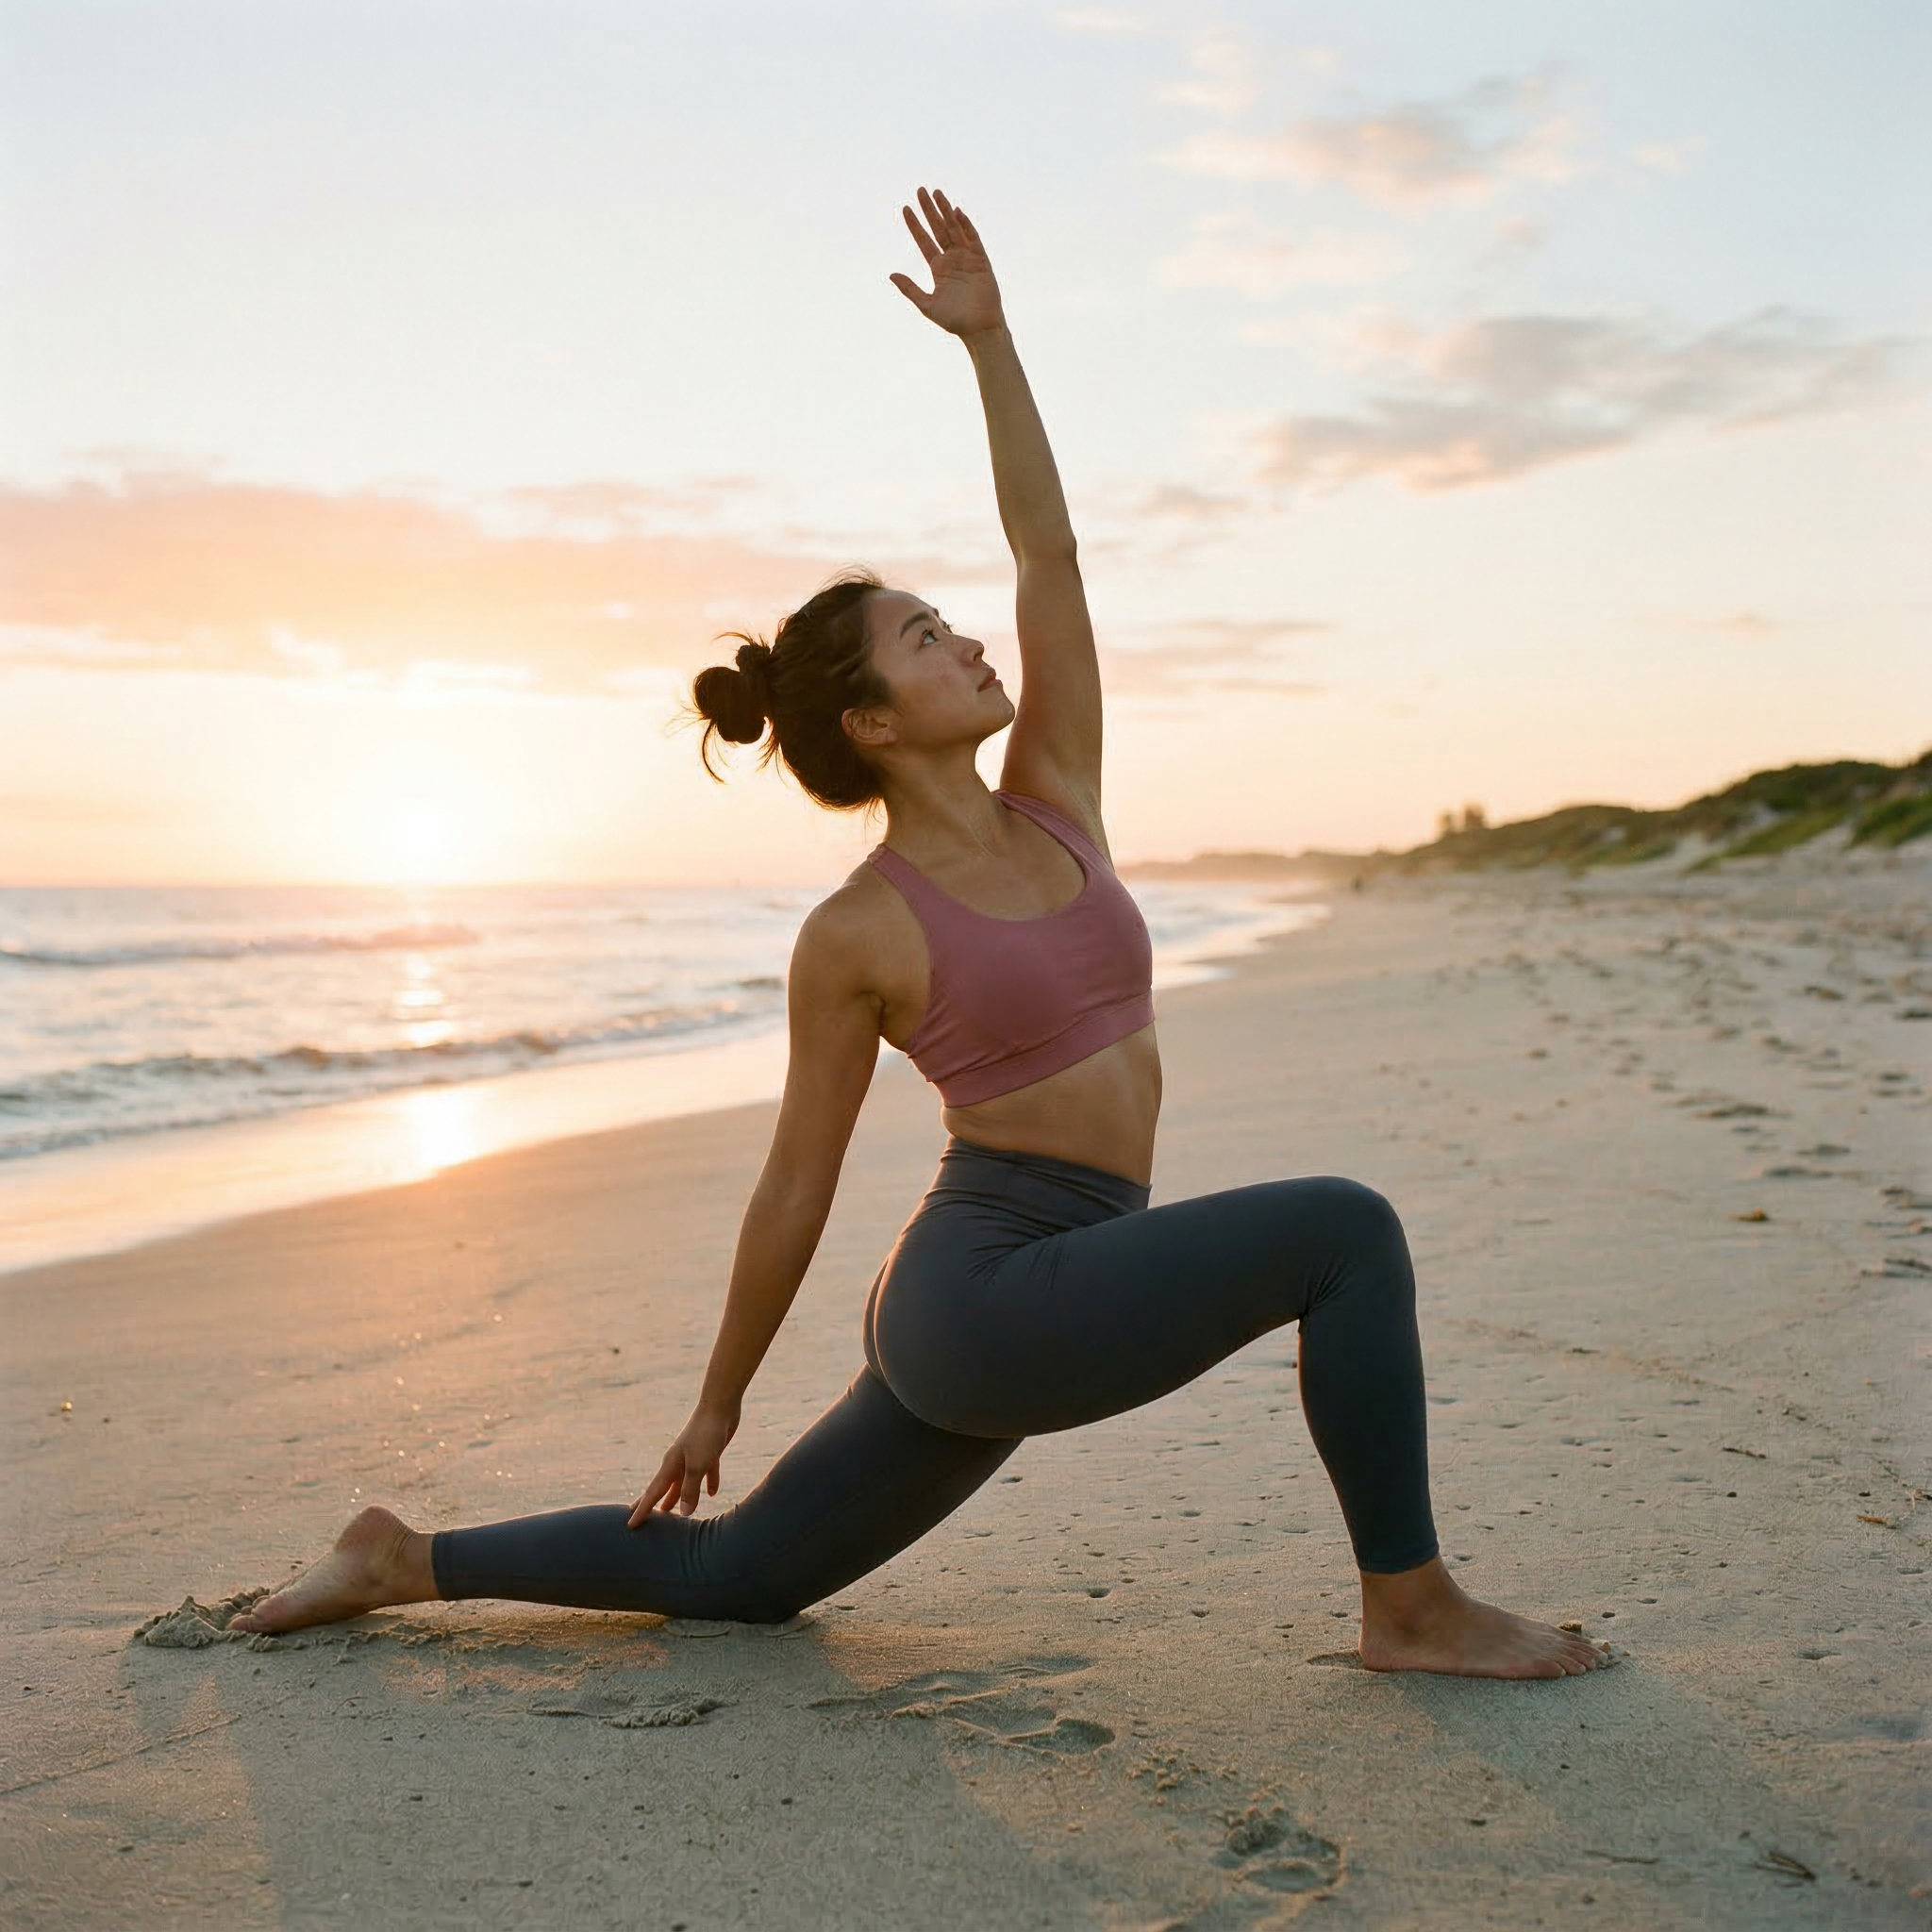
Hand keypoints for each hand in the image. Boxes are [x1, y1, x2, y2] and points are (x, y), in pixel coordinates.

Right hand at [628, 1399, 739, 1524]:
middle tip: (640, 1519)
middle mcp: (678, 1462)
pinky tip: (711, 1494)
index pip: (653, 1493)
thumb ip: (690, 1488)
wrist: (720, 1406)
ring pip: (682, 1483)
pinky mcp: (709, 1452)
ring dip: (677, 1497)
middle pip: (663, 1488)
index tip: (630, 1526)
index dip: (642, 1510)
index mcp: (670, 1465)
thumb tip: (684, 1513)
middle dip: (652, 1504)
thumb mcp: (698, 1465)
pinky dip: (707, 1484)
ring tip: (672, 1513)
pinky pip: (706, 1473)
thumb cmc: (706, 1435)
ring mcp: (693, 1456)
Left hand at [890, 186, 1003, 337]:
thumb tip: (891, 275)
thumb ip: (910, 289)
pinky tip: (956, 212)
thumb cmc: (954, 321)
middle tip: (920, 190)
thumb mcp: (927, 304)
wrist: (978, 328)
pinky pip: (972, 238)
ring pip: (954, 229)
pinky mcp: (981, 260)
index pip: (924, 241)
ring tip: (936, 193)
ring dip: (945, 211)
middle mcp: (952, 259)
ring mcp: (967, 258)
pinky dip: (965, 225)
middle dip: (929, 210)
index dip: (915, 225)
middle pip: (938, 229)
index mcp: (938, 268)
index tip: (906, 208)